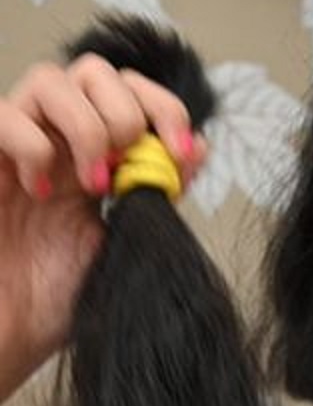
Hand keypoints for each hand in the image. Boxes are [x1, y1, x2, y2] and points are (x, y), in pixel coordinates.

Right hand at [0, 53, 202, 399]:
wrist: (8, 334)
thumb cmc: (58, 298)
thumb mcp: (125, 240)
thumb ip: (157, 192)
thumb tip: (200, 148)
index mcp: (97, 157)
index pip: (134, 93)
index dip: (165, 109)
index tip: (183, 153)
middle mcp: (56, 142)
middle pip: (95, 71)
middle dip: (126, 111)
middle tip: (125, 168)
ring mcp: (15, 147)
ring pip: (51, 79)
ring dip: (86, 126)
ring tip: (91, 182)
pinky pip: (3, 116)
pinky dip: (32, 146)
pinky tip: (41, 191)